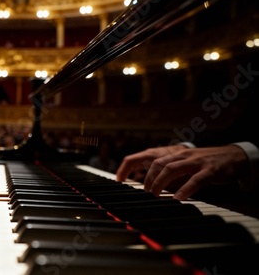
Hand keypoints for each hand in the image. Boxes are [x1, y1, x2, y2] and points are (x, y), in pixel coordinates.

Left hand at [116, 144, 247, 199]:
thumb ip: (164, 173)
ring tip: (154, 196)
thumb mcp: (180, 165)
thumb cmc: (202, 163)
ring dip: (160, 183)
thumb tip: (144, 185)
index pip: (142, 156)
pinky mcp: (209, 169)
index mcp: (171, 153)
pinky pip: (195, 179)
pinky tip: (178, 198)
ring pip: (171, 168)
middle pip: (156, 163)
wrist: (233, 155)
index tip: (118, 179)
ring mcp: (194, 161)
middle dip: (146, 179)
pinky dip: (185, 189)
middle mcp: (180, 154)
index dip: (128, 166)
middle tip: (143, 194)